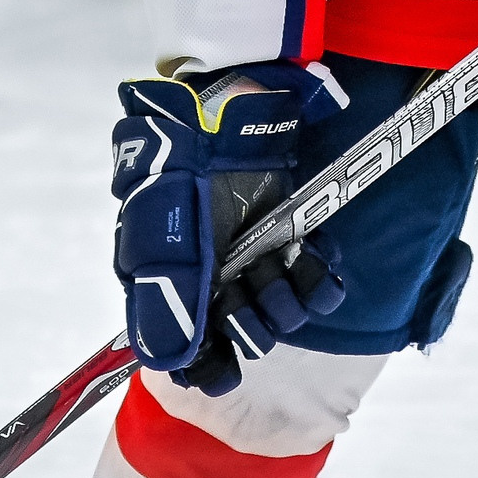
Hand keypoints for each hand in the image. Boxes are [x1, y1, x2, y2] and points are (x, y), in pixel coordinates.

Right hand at [111, 62, 349, 395]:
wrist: (228, 101)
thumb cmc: (180, 159)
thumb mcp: (158, 228)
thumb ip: (164, 295)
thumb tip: (170, 361)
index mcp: (168, 273)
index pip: (187, 339)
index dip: (206, 363)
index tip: (222, 376)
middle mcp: (211, 269)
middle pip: (237, 327)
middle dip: (250, 324)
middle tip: (251, 303)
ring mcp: (251, 249)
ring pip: (276, 308)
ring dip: (284, 303)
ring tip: (281, 278)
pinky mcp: (290, 231)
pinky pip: (312, 277)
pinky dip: (319, 281)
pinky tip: (320, 273)